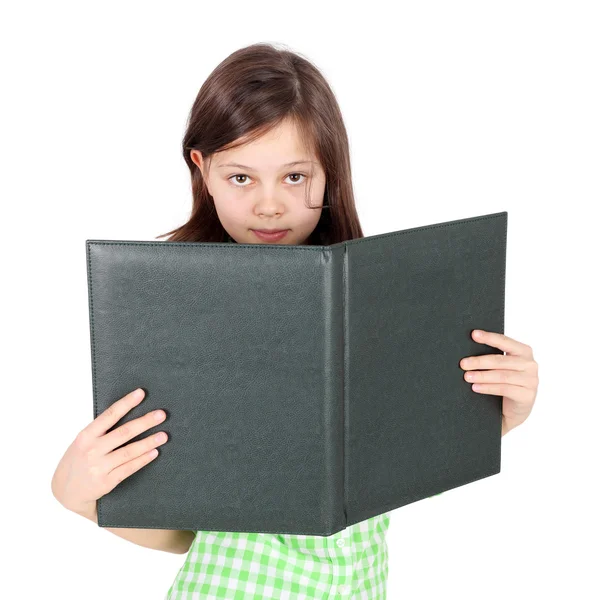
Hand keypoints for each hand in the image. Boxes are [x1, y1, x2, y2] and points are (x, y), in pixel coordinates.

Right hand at [51, 388, 168, 519]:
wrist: (66, 491)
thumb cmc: (78, 460)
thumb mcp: (83, 442)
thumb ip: (101, 430)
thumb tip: (129, 412)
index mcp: (86, 436)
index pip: (109, 415)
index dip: (126, 403)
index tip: (141, 393)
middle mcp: (92, 450)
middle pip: (124, 433)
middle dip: (145, 422)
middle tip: (161, 415)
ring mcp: (99, 467)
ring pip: (129, 451)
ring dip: (149, 442)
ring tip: (163, 435)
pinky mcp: (106, 482)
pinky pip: (129, 468)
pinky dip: (143, 459)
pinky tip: (154, 452)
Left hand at [460, 329, 538, 435]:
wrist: (515, 409)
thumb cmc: (505, 383)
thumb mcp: (501, 367)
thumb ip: (493, 357)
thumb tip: (469, 349)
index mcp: (524, 351)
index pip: (505, 341)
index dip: (489, 337)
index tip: (474, 334)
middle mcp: (530, 364)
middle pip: (500, 360)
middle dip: (479, 361)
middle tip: (463, 363)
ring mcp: (531, 380)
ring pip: (502, 376)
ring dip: (482, 376)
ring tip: (467, 376)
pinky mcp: (527, 395)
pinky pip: (504, 389)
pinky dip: (487, 388)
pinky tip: (476, 387)